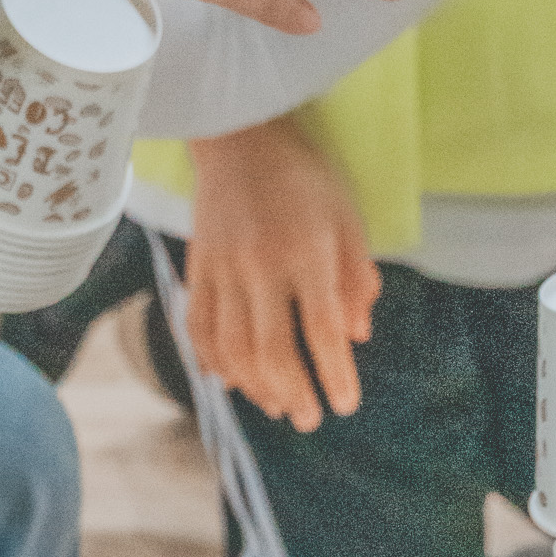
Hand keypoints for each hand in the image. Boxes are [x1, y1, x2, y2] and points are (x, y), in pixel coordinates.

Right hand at [188, 122, 380, 427]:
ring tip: (277, 406)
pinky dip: (213, 361)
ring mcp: (223, 269)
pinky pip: (199, 326)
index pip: (321, 330)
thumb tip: (357, 336)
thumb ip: (356, 278)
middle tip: (310, 419)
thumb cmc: (304, 179)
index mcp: (305, 253)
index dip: (334, 374)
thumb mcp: (347, 219)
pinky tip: (231, 381)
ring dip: (255, 386)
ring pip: (232, 347)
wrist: (239, 136)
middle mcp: (259, 266)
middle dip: (292, 393)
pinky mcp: (198, 268)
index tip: (346, 404)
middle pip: (270, 350)